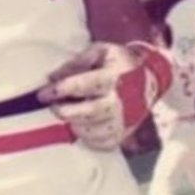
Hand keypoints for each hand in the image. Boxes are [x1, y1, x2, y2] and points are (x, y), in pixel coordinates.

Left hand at [39, 41, 173, 151]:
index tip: (43, 93)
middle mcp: (119, 102)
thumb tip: (53, 77)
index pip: (83, 85)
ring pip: (88, 130)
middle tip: (54, 105)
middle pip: (86, 113)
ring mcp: (121, 122)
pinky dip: (85, 134)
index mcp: (113, 78)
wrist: (150, 80)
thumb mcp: (101, 52)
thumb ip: (76, 62)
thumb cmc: (120, 64)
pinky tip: (85, 123)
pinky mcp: (120, 136)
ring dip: (73, 122)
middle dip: (64, 111)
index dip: (60, 90)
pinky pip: (95, 142)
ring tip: (72, 111)